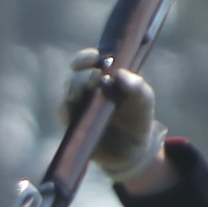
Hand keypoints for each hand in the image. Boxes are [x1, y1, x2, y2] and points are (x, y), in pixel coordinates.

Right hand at [66, 49, 162, 185]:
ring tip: (85, 93)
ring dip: (74, 90)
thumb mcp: (143, 99)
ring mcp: (78, 107)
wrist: (134, 149)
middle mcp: (86, 89)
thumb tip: (118, 75)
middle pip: (75, 76)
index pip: (86, 60)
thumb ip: (136, 85)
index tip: (95, 57)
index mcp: (101, 76)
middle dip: (83, 76)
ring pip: (67, 93)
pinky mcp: (73, 125)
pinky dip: (66, 109)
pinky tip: (73, 108)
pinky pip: (64, 114)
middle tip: (96, 78)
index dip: (86, 57)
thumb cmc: (137, 116)